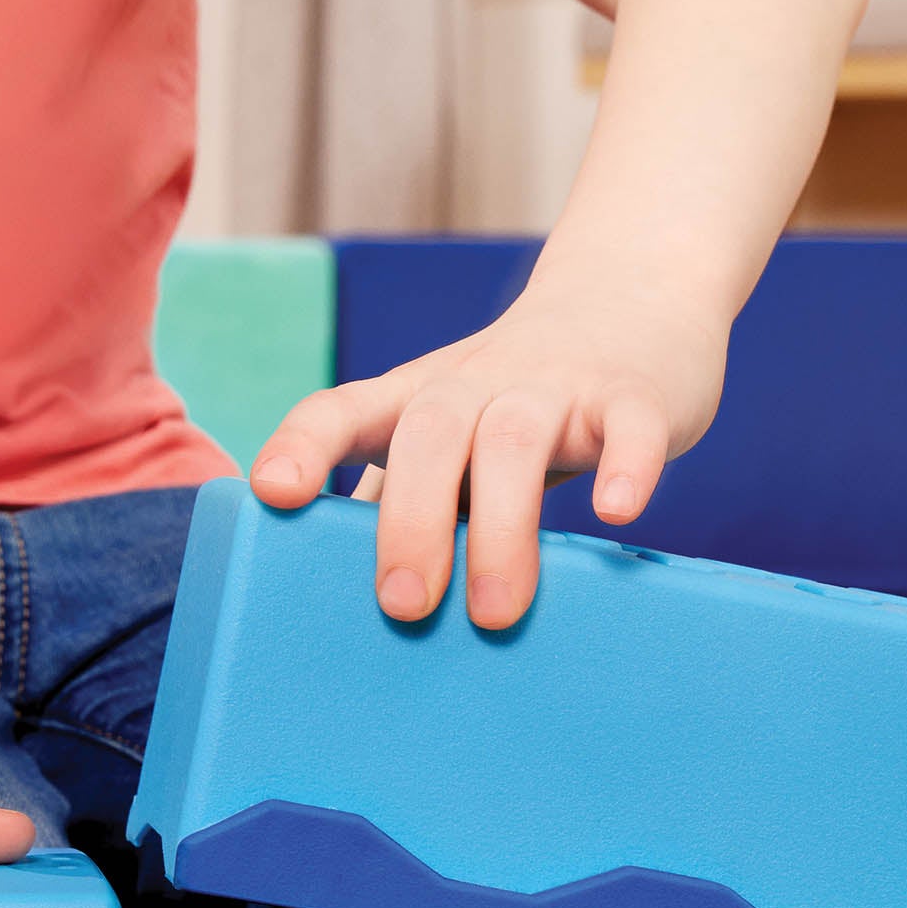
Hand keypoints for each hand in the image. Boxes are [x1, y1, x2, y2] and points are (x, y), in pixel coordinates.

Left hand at [249, 283, 725, 628]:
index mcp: (415, 401)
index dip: (301, 447)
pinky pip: (627, 427)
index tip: (273, 493)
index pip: (340, 411)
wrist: (631, 296)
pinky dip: (624, 467)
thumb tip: (335, 596)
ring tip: (495, 611)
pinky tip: (616, 513)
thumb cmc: (512, 399)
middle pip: (427, 435)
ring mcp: (554, 386)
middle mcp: (475, 385)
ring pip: (514, 441)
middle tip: (402, 606)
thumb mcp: (443, 437)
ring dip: (502, 527)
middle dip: (409, 522)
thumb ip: (394, 500)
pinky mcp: (633, 396)